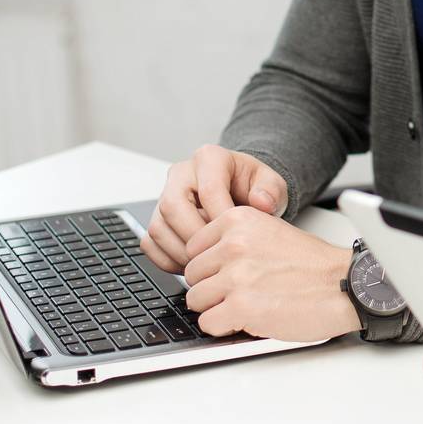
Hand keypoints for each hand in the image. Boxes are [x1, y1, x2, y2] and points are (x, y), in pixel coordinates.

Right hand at [141, 144, 287, 271]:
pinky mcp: (157, 219)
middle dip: (196, 237)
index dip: (221, 217)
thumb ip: (271, 190)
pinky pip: (150, 244)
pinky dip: (168, 261)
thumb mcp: (272, 183)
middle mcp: (181, 175)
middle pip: (173, 207)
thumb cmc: (253, 188)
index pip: (208, 189)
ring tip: (208, 263)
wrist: (241, 195)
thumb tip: (262, 202)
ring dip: (181, 253)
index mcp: (209, 158)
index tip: (235, 236)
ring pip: (158, 228)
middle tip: (216, 255)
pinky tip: (192, 265)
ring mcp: (164, 197)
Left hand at [180, 205, 358, 341]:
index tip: (229, 272)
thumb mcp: (272, 231)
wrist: (344, 285)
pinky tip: (249, 318)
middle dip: (213, 288)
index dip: (211, 266)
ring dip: (218, 308)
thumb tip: (205, 259)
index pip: (193, 248)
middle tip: (243, 291)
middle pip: (192, 275)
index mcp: (239, 221)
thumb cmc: (314, 265)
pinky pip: (208, 323)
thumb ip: (236, 239)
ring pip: (196, 300)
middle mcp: (234, 244)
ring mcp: (235, 276)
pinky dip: (225, 327)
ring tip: (248, 304)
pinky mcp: (240, 307)